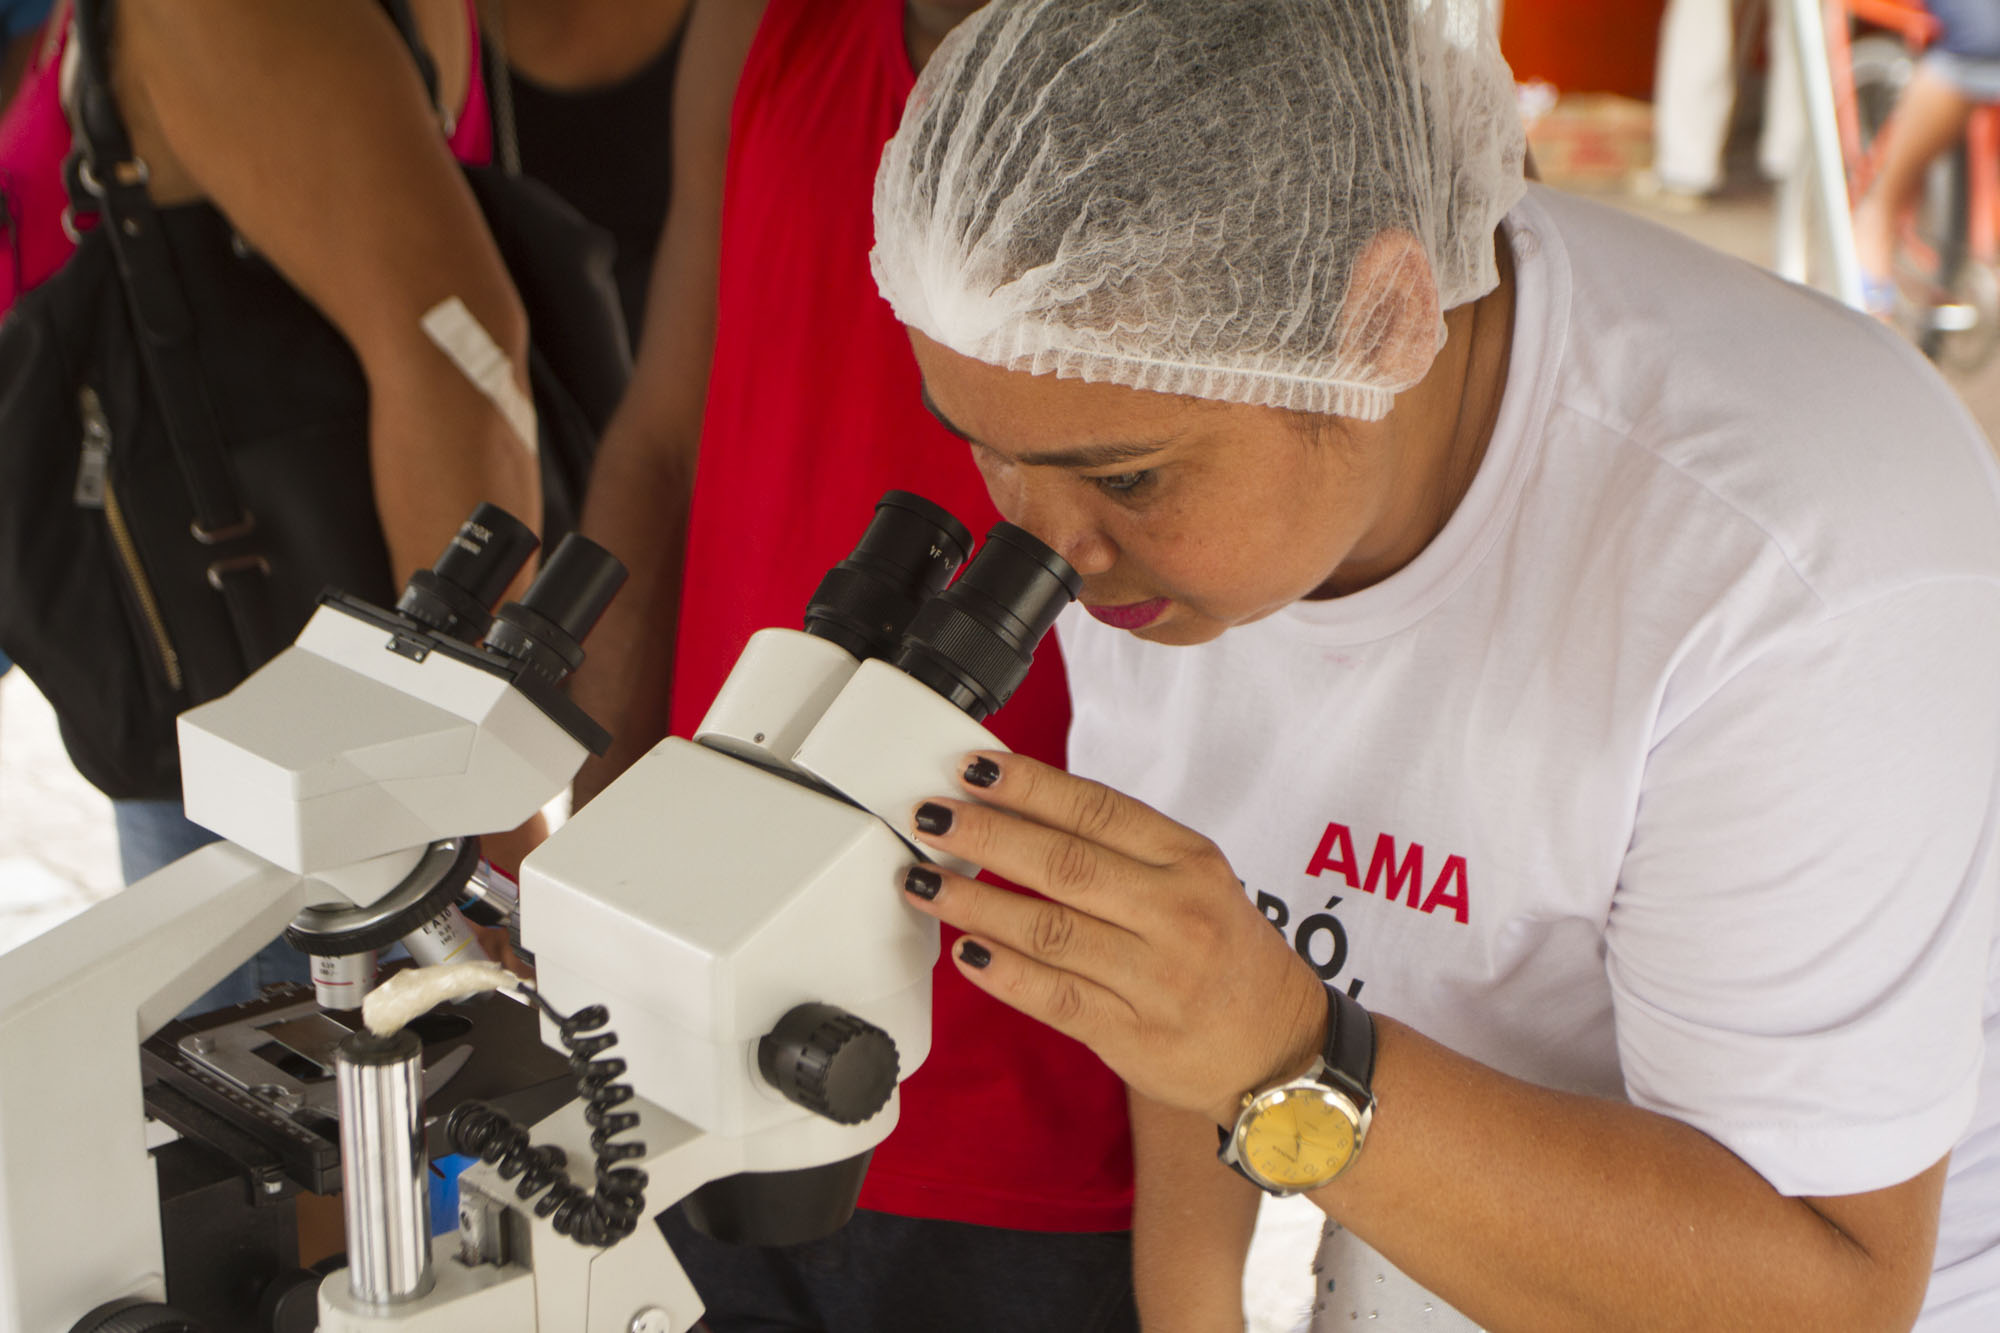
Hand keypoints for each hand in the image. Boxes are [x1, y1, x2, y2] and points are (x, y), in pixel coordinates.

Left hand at [903, 752, 1327, 1125]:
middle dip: (987, 836)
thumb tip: (1022, 811)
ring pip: (1049, 931)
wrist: (1279, 1049)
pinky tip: (965, 952)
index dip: (1029, 786)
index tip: (973, 769)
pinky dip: (1003, 973)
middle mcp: (1177, 914)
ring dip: (975, 904)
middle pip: (1066, 865)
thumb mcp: (1195, 882)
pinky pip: (1054, 998)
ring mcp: (1155, 978)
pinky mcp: (1133, 1036)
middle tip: (932, 818)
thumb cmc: (1225, 955)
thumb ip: (1121, 850)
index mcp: (1190, 862)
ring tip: (925, 883)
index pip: (1099, 810)